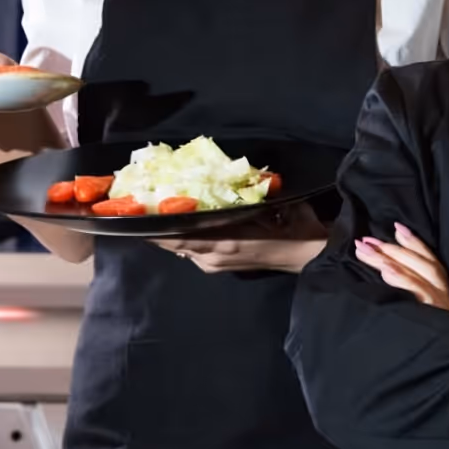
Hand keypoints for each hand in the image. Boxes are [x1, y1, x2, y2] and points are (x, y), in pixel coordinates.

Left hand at [155, 201, 326, 273]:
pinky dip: (185, 241)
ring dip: (171, 235)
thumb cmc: (293, 228)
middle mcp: (214, 256)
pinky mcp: (221, 267)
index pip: (180, 237)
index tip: (140, 213)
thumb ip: (246, 197)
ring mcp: (216, 265)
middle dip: (158, 229)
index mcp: (224, 241)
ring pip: (183, 249)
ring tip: (157, 217)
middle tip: (144, 209)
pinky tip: (183, 229)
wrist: (308, 256)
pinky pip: (194, 254)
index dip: (157, 228)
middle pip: (175, 244)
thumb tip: (226, 181)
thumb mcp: (271, 206)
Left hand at [354, 222, 448, 308]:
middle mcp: (444, 294)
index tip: (396, 227)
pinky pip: (418, 294)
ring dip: (391, 260)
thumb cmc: (434, 341)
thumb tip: (387, 277)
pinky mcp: (435, 316)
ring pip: (418, 274)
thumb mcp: (425, 315)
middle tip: (365, 241)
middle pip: (420, 263)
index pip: (429, 260)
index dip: (413, 242)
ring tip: (369, 251)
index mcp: (442, 292)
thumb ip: (413, 295)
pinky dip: (402, 281)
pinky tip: (386, 272)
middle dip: (392, 249)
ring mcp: (441, 305)